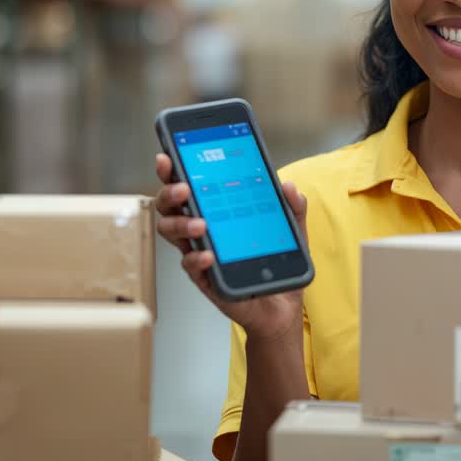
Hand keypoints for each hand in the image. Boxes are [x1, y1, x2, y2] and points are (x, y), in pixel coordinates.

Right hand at [154, 153, 309, 342]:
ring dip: (181, 224)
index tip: (168, 155)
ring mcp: (200, 253)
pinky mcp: (205, 278)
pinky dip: (196, 259)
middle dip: (169, 192)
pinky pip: (191, 266)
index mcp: (215, 210)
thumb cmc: (275, 262)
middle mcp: (201, 229)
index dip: (173, 170)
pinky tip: (208, 254)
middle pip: (169, 206)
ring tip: (201, 223)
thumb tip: (289, 186)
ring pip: (172, 233)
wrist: (281, 305)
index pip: (188, 185)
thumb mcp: (291, 230)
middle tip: (184, 188)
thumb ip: (292, 207)